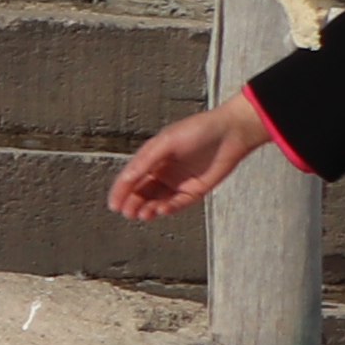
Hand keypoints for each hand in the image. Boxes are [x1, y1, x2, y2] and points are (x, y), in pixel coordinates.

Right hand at [107, 101, 268, 221]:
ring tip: (143, 214)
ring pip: (158, 201)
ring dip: (149, 209)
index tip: (113, 205)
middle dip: (134, 203)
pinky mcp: (195, 190)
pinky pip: (179, 203)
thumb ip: (145, 161)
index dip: (121, 192)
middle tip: (128, 213)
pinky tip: (162, 209)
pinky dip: (169, 208)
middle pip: (143, 193)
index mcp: (152, 159)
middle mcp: (163, 172)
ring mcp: (179, 182)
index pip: (131, 178)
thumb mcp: (165, 143)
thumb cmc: (197, 130)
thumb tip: (126, 179)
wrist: (230, 132)